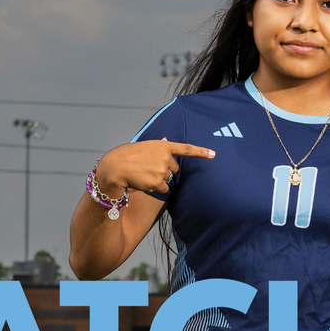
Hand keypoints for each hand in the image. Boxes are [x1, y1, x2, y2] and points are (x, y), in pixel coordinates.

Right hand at [96, 138, 214, 196]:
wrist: (116, 167)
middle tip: (149, 168)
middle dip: (165, 171)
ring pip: (168, 180)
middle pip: (174, 169)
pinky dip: (155, 188)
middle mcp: (165, 157)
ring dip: (158, 180)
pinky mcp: (158, 182)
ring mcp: (163, 170)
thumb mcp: (145, 146)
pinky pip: (163, 189)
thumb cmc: (127, 156)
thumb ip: (159, 147)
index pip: (185, 149)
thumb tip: (169, 141)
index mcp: (163, 145)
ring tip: (143, 174)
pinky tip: (144, 182)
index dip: (200, 152)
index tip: (213, 154)